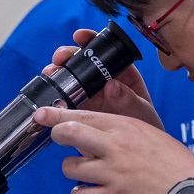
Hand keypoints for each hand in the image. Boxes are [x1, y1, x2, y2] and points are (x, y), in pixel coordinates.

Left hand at [32, 106, 193, 193]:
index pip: (83, 115)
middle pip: (68, 134)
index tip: (41, 114)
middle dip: (57, 135)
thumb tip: (93, 128)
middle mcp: (114, 147)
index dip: (56, 115)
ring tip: (87, 172)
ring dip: (73, 169)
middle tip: (58, 138)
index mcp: (125, 127)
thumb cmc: (173, 162)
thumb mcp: (149, 133)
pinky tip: (91, 192)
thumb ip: (120, 129)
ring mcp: (111, 173)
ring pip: (69, 167)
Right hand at [46, 29, 162, 128]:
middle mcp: (104, 81)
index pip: (107, 52)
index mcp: (123, 75)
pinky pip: (64, 99)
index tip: (80, 36)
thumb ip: (129, 100)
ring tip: (51, 72)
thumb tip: (113, 85)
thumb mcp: (142, 113)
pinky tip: (48, 92)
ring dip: (58, 72)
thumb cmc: (145, 129)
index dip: (92, 41)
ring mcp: (90, 95)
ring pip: (71, 78)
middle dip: (69, 55)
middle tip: (60, 57)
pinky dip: (54, 94)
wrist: (136, 156)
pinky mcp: (79, 111)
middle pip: (84, 62)